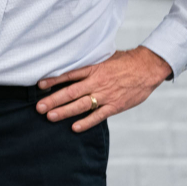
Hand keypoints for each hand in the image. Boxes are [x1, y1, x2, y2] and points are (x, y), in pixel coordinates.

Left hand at [35, 46, 171, 132]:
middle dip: (53, 100)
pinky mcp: (115, 106)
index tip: (40, 86)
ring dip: (64, 111)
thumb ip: (90, 64)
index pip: (69, 75)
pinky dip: (86, 122)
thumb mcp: (105, 57)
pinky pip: (98, 115)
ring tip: (50, 116)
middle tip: (39, 107)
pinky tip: (75, 127)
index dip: (54, 81)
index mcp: (93, 69)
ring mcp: (106, 95)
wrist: (147, 68)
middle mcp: (97, 82)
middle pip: (71, 92)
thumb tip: (73, 65)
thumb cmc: (125, 62)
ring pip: (81, 105)